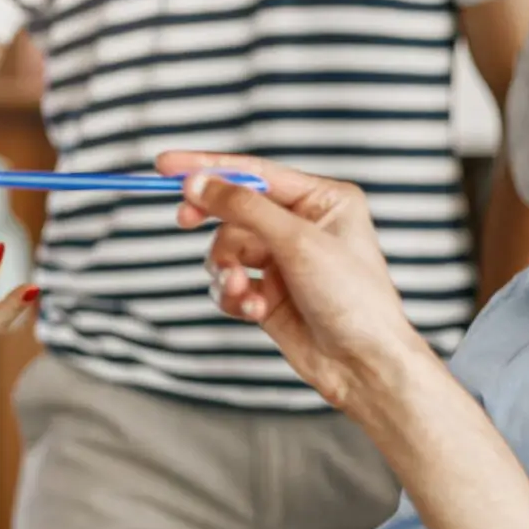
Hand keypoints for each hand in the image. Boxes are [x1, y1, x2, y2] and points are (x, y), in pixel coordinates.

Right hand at [156, 151, 438, 417]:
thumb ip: (245, 208)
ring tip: (241, 289)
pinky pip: (230, 282)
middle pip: (236, 209)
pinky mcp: (270, 294)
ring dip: (226, 269)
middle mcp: (303, 225)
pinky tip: (253, 310)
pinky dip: (232, 295)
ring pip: (227, 249)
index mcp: (323, 200)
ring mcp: (285, 261)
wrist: (364, 364)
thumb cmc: (352, 298)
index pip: (255, 172)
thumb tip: (198, 183)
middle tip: (184, 220)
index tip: (165, 165)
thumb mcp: (298, 242)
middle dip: (213, 220)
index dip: (208, 167)